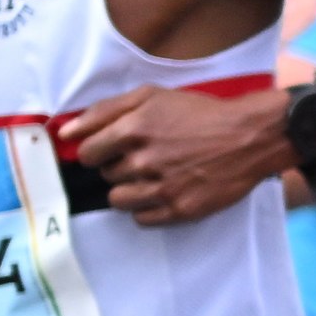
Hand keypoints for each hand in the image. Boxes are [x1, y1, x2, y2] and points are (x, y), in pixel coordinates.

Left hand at [66, 83, 312, 225]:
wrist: (250, 137)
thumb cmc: (199, 113)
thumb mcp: (151, 96)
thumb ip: (103, 111)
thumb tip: (64, 133)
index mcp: (132, 129)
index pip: (86, 152)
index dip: (98, 149)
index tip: (114, 147)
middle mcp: (144, 160)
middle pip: (105, 175)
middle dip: (119, 166)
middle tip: (147, 156)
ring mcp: (162, 188)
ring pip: (119, 200)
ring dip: (130, 189)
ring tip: (154, 176)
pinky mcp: (180, 210)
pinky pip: (142, 219)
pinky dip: (148, 208)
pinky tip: (165, 191)